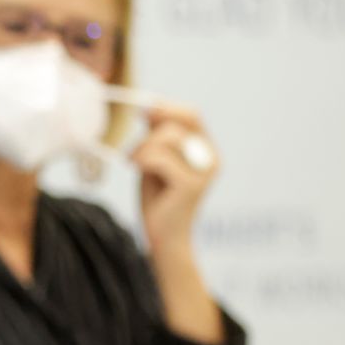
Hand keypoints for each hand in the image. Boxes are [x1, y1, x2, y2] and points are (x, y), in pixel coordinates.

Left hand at [133, 103, 217, 255]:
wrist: (163, 237)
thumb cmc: (159, 199)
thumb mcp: (157, 161)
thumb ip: (158, 138)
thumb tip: (150, 107)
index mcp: (205, 150)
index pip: (191, 115)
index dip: (166, 108)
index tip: (142, 111)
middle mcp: (210, 158)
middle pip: (181, 121)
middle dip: (152, 129)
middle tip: (135, 145)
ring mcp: (203, 172)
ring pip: (167, 137)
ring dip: (142, 147)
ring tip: (133, 162)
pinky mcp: (191, 185)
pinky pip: (159, 158)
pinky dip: (142, 160)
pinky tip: (135, 168)